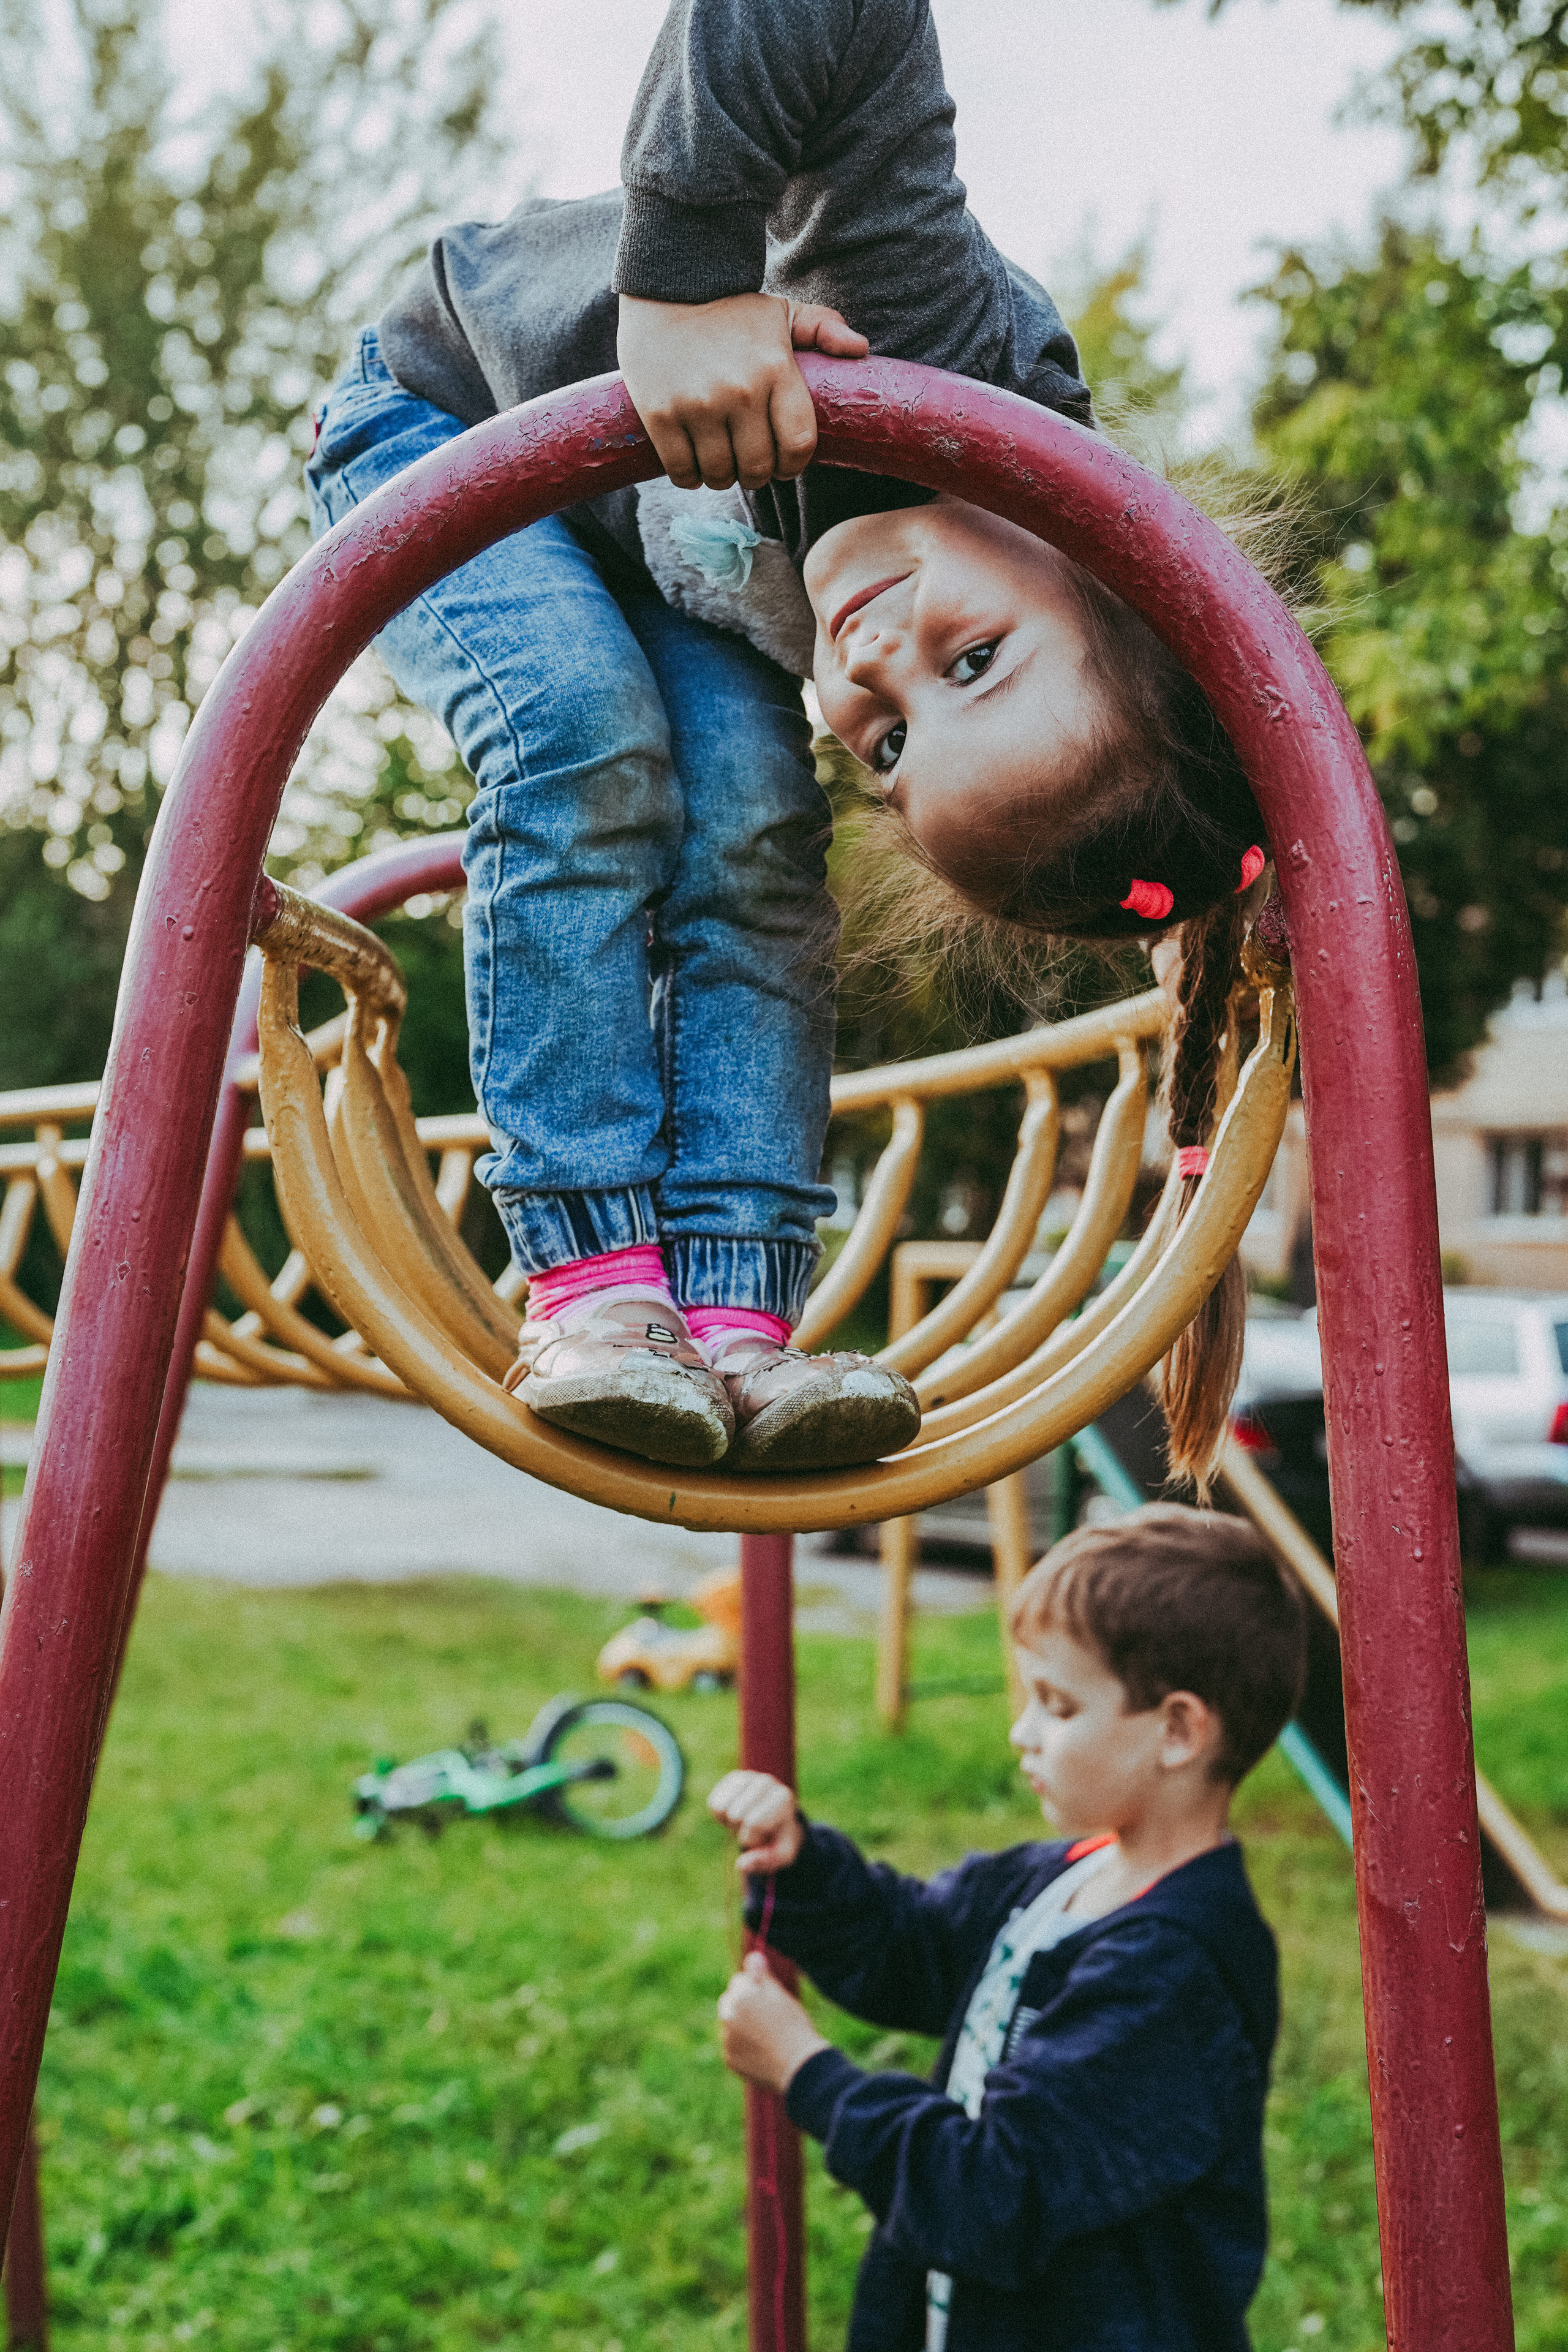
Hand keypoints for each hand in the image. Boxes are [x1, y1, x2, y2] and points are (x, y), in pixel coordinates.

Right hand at [618, 291, 868, 491]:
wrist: (666, 284)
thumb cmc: (731, 309)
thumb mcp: (782, 311)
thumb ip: (823, 328)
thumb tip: (861, 349)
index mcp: (776, 369)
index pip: (799, 445)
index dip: (792, 465)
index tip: (782, 463)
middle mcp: (740, 391)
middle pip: (758, 469)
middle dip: (756, 475)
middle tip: (747, 463)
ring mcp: (698, 405)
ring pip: (719, 475)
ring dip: (721, 477)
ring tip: (719, 462)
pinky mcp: (660, 414)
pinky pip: (682, 471)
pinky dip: (689, 477)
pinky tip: (692, 464)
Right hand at [708, 1769, 803, 1873]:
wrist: (779, 1817)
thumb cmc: (780, 1837)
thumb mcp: (782, 1854)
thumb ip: (765, 1862)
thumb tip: (741, 1865)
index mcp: (783, 1798)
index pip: (753, 1822)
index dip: (753, 1838)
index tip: (763, 1836)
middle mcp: (767, 1782)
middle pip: (735, 1814)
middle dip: (741, 1830)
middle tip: (754, 1829)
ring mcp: (749, 1777)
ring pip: (721, 1808)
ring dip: (730, 1822)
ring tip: (746, 1821)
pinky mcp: (734, 1778)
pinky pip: (713, 1803)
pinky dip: (720, 1816)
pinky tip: (736, 1813)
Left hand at [717, 1951, 828, 2090]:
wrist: (797, 2065)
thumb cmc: (792, 2025)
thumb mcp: (780, 1994)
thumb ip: (761, 1974)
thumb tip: (752, 1956)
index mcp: (740, 1995)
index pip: (738, 1981)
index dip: (754, 1987)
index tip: (768, 1999)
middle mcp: (728, 2016)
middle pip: (730, 2001)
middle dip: (742, 2004)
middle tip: (766, 2015)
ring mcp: (727, 2039)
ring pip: (730, 2024)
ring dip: (741, 2025)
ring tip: (766, 2035)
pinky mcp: (729, 2059)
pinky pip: (732, 2045)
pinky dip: (742, 2046)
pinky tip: (761, 2049)